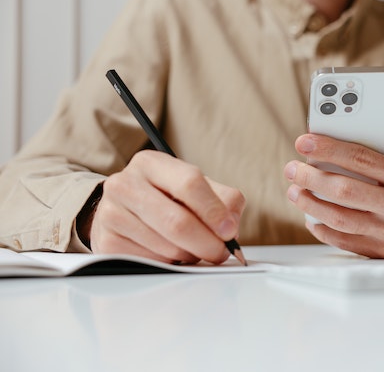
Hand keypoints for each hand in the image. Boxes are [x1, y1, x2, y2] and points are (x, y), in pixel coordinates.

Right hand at [87, 150, 244, 263]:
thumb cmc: (167, 198)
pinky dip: (170, 264)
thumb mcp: (198, 188)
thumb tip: (231, 227)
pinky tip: (170, 253)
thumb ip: (224, 200)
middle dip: (207, 243)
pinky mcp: (107, 243)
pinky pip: (151, 262)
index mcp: (151, 163)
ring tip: (193, 248)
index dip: (214, 211)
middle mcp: (125, 184)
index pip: (189, 183)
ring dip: (190, 255)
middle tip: (220, 252)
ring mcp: (111, 213)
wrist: (123, 211)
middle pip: (177, 222)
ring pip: (166, 247)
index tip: (229, 231)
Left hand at [284, 92, 383, 257]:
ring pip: (342, 218)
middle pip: (346, 190)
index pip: (363, 159)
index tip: (305, 141)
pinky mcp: (382, 251)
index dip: (330, 149)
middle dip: (313, 178)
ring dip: (312, 204)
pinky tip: (311, 217)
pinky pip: (345, 241)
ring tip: (294, 190)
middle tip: (292, 168)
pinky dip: (323, 230)